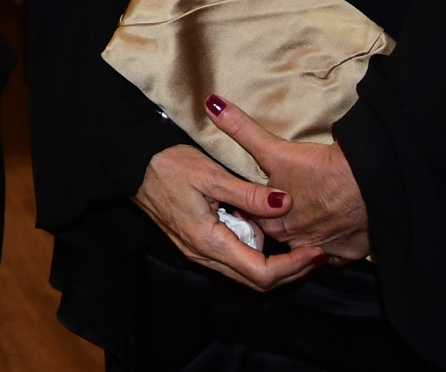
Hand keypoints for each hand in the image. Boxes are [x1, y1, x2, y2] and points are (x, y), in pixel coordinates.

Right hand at [134, 143, 326, 291]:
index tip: (315, 251)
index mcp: (211, 242)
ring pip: (244, 272)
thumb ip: (248, 193)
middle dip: (289, 271)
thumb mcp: (210, 174)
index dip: (293, 267)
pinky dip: (254, 252)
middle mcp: (204, 255)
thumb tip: (284, 204)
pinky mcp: (195, 244)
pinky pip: (232, 259)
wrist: (130, 164)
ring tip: (293, 238)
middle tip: (314, 251)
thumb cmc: (168, 165)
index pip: (261, 272)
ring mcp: (198, 252)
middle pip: (256, 281)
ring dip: (272, 262)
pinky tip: (263, 230)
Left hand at [204, 93, 370, 262]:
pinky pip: (335, 255)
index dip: (253, 207)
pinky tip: (332, 228)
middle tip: (289, 199)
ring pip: (308, 246)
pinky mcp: (349, 253)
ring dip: (306, 233)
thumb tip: (212, 104)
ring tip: (311, 211)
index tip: (259, 194)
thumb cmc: (319, 168)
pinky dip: (332, 244)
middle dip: (280, 221)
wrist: (368, 182)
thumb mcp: (273, 148)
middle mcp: (294, 243)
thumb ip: (240, 128)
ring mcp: (323, 249)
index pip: (254, 221)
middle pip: (280, 234)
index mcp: (271, 224)